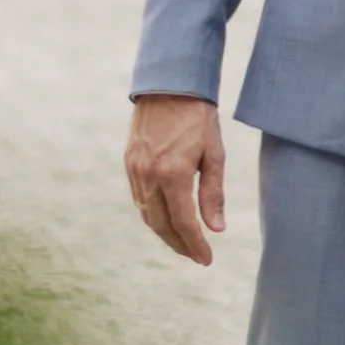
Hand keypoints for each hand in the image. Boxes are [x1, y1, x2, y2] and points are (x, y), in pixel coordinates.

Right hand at [125, 95, 225, 265]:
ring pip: (148, 215)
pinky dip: (153, 214)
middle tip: (196, 256)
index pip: (184, 223)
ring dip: (165, 232)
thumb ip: (213, 193)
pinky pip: (140, 199)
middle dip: (180, 245)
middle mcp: (150, 176)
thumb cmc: (198, 117)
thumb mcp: (213, 153)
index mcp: (174, 174)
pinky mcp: (129, 163)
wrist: (169, 84)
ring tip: (183, 242)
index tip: (207, 260)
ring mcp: (136, 170)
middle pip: (163, 225)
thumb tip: (216, 229)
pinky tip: (166, 218)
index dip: (196, 245)